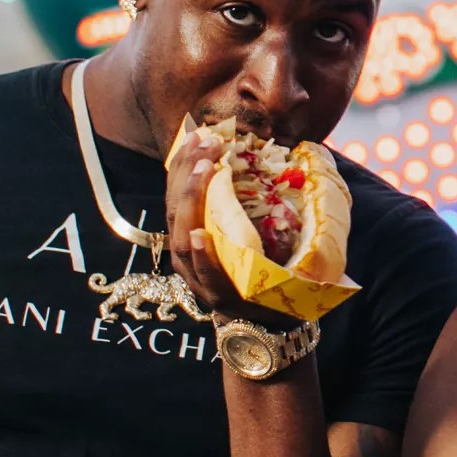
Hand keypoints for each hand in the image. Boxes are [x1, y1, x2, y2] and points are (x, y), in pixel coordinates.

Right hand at [160, 120, 263, 322]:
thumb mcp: (249, 229)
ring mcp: (200, 278)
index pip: (179, 193)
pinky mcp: (220, 299)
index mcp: (193, 233)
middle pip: (176, 209)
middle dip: (188, 173)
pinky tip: (200, 233)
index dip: (184, 163)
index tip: (197, 134)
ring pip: (185, 236)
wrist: (270, 321)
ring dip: (192, 200)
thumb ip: (248, 201)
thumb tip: (279, 153)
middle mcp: (188, 254)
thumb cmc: (262, 268)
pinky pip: (205, 274)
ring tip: (206, 170)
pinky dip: (201, 254)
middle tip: (207, 143)